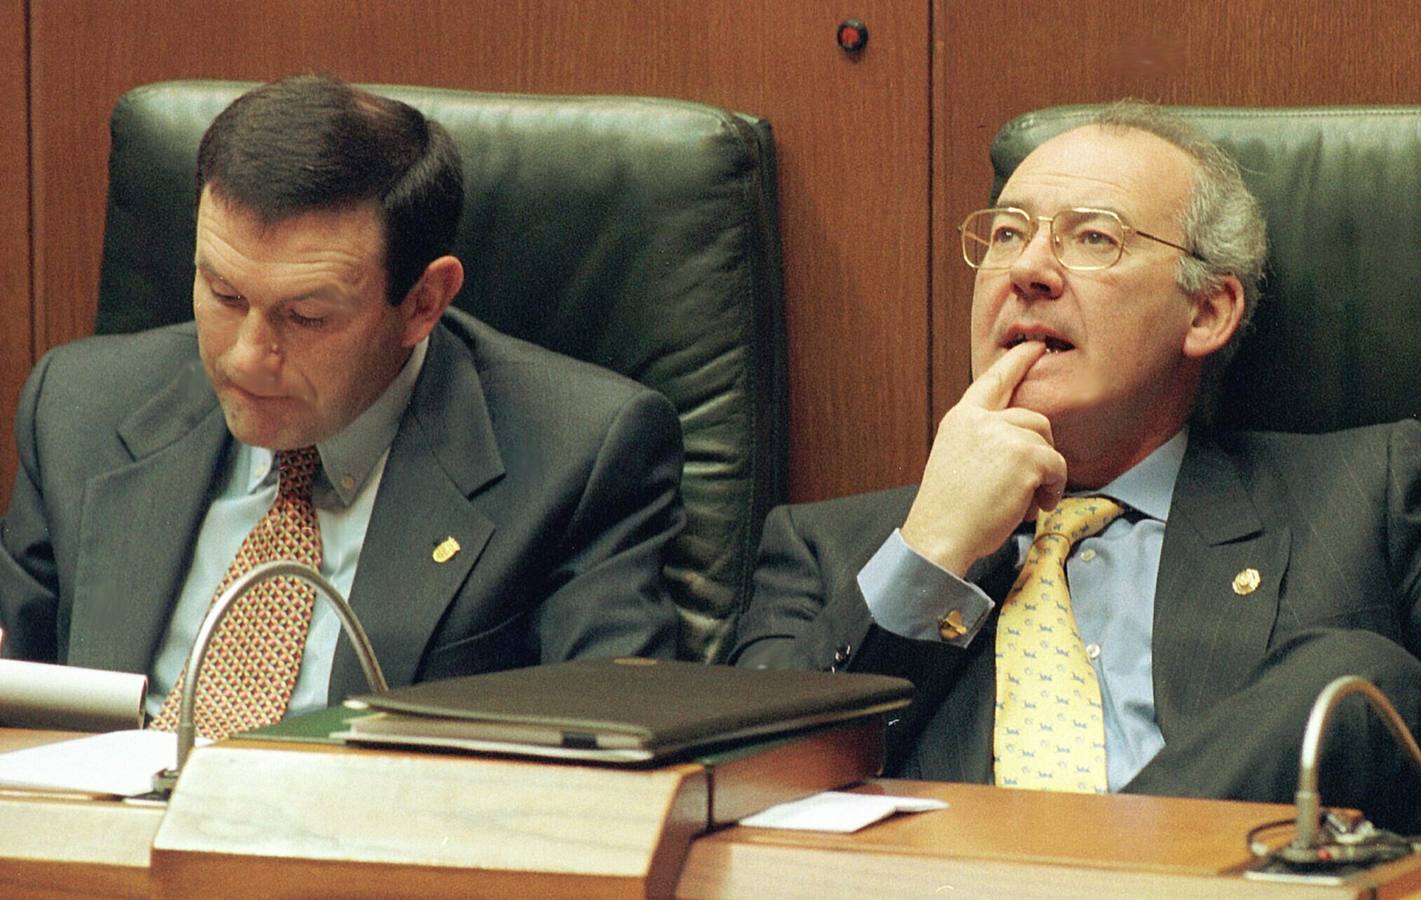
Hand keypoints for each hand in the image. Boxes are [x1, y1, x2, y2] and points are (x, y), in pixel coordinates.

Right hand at [900, 341, 1066, 575]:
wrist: (941, 535)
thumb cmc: (949, 511)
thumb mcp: (958, 460)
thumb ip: (984, 441)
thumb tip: (1022, 444)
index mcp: (961, 419)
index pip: (992, 381)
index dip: (1016, 363)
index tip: (1034, 348)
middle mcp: (981, 420)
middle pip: (1033, 418)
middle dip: (1039, 449)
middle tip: (1033, 481)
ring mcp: (1004, 434)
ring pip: (1046, 442)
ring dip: (1045, 473)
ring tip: (1027, 500)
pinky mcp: (1026, 456)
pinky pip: (1057, 467)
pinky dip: (1052, 489)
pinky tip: (1033, 507)